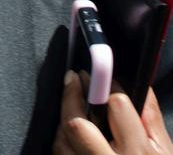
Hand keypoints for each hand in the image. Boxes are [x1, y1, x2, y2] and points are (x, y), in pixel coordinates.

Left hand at [52, 71, 172, 153]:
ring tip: (71, 101)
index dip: (109, 88)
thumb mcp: (165, 152)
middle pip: (77, 124)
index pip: (117, 107)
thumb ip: (151, 119)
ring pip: (61, 142)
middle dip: (72, 95)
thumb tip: (140, 85)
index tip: (105, 80)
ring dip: (64, 118)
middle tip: (74, 77)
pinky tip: (68, 132)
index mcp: (138, 154)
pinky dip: (62, 142)